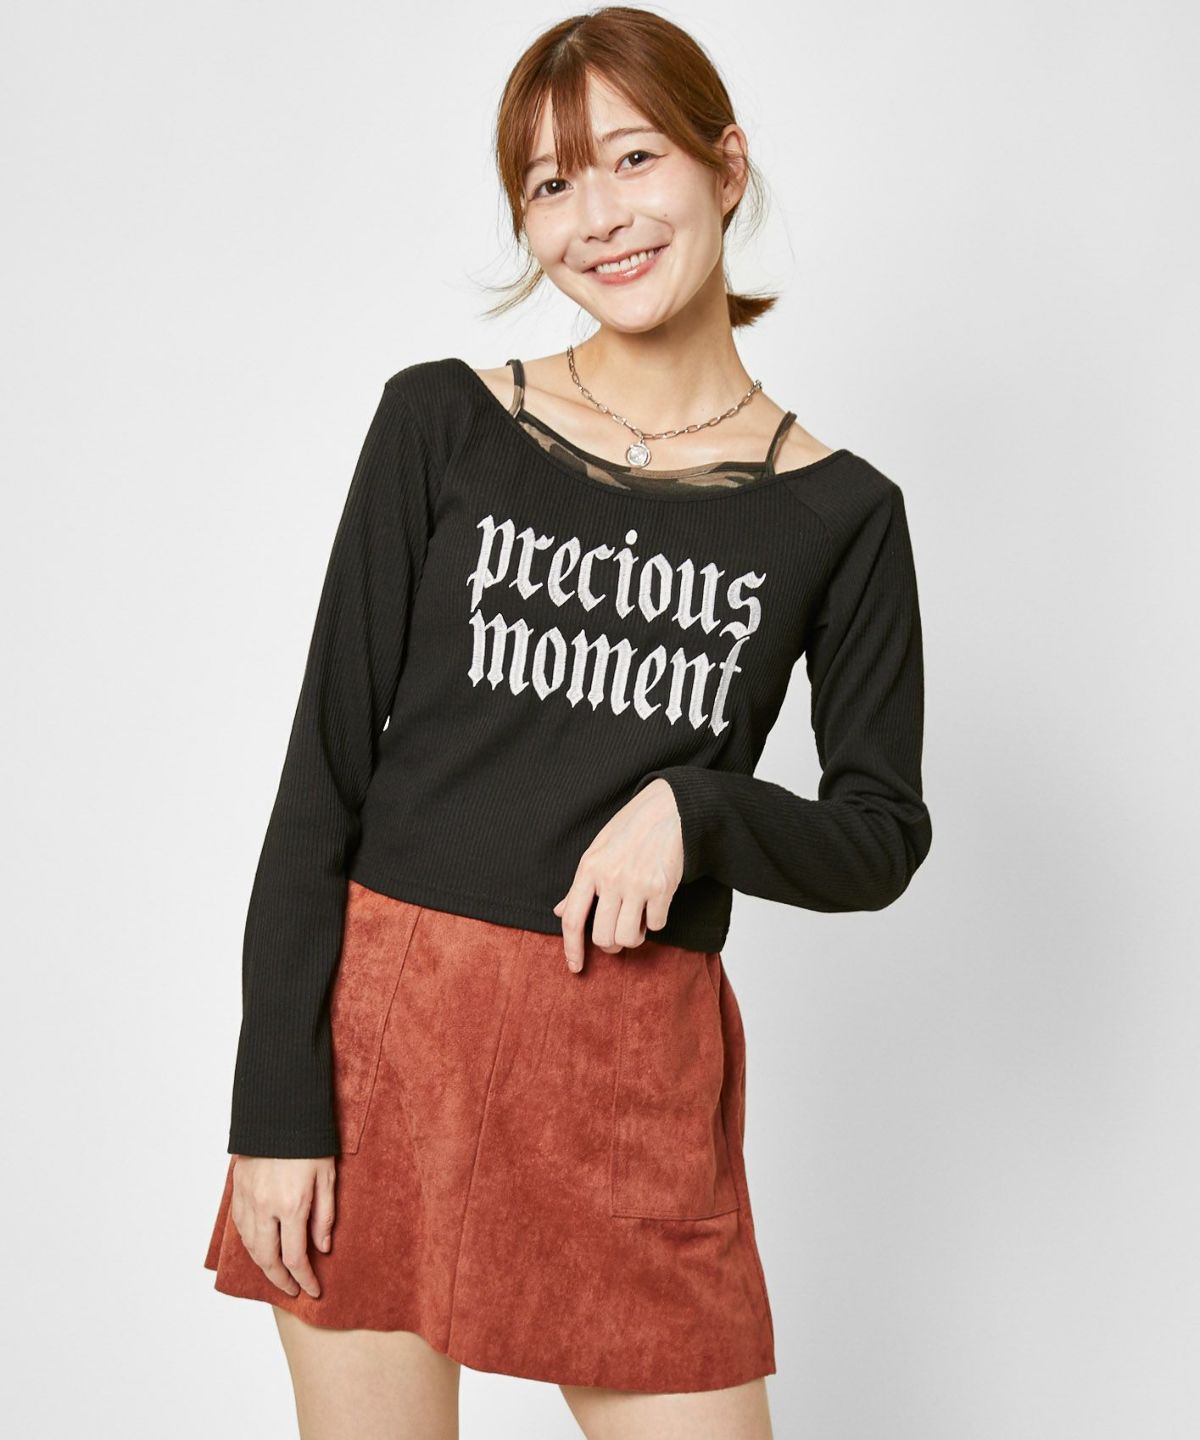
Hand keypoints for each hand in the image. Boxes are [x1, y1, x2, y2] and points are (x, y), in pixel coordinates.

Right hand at [230, 1154, 335, 1296]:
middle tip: (292, 1290)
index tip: (312, 1291)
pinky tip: (260, 1246)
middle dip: (280, 1280)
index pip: (295, 1258)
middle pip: (268, 1259)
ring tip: (277, 1273)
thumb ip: (324, 1215)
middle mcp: (265, 1208)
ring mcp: (248, 1200)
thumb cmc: (309, 1142)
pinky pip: (240, 1227)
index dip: (304, 1279)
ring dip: (263, 1265)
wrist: (280, 1112)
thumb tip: (322, 1248)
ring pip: (250, 1246)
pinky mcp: (238, 1190)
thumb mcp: (327, 1177)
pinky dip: (250, 1243)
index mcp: (292, 1206)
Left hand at [552, 777, 683, 972]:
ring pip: (628, 938)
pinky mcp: (661, 887)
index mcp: (589, 869)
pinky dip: (656, 921)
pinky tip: (656, 903)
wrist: (670, 808)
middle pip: (603, 938)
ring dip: (634, 937)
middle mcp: (610, 878)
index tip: (576, 967)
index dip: (571, 949)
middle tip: (620, 932)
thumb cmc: (632, 829)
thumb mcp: (598, 850)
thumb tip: (560, 912)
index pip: (572, 920)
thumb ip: (580, 885)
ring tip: (638, 919)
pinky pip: (656, 925)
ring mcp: (636, 884)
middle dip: (611, 944)